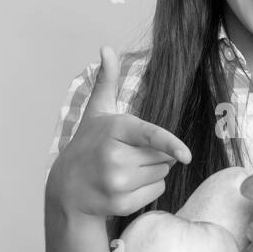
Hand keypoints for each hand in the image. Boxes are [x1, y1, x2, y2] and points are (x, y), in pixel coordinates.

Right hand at [46, 46, 191, 218]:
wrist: (67, 189)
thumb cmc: (88, 145)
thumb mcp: (96, 113)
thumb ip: (106, 81)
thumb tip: (106, 47)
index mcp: (115, 129)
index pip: (149, 136)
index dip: (170, 145)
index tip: (186, 155)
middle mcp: (115, 157)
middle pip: (163, 156)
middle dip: (155, 155)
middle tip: (129, 154)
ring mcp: (116, 182)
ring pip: (162, 174)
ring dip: (153, 172)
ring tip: (126, 169)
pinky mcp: (120, 204)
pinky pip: (156, 192)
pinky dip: (148, 189)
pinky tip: (126, 186)